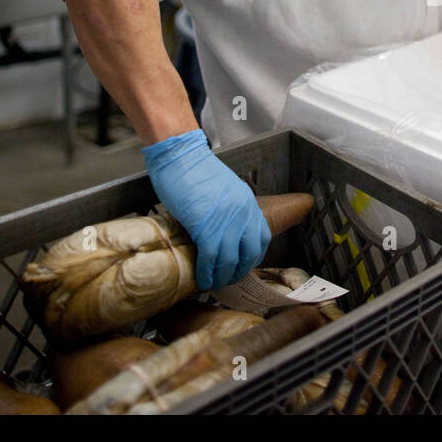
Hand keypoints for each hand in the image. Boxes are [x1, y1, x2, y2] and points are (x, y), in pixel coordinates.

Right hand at [141, 129, 270, 289]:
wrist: (180, 156)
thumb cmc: (194, 169)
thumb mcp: (222, 189)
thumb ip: (227, 209)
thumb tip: (220, 229)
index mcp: (247, 202)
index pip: (261, 236)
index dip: (253, 255)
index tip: (244, 264)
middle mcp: (242, 213)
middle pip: (249, 252)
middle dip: (240, 270)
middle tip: (230, 279)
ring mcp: (226, 221)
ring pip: (230, 260)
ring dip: (223, 277)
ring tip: (214, 284)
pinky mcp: (206, 227)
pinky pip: (211, 258)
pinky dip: (207, 272)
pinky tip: (202, 279)